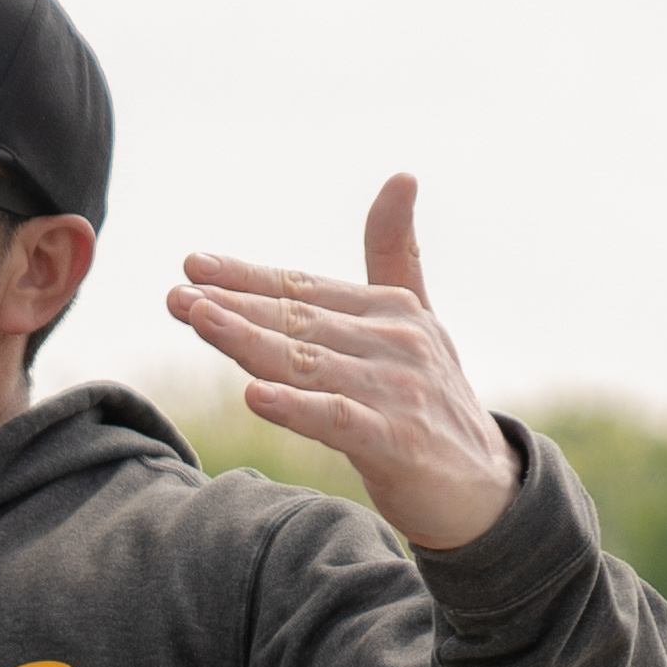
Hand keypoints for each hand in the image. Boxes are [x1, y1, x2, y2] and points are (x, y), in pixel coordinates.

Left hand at [167, 176, 518, 552]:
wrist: (488, 491)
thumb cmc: (436, 404)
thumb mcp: (418, 322)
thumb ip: (396, 256)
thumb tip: (400, 176)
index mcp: (391, 310)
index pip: (305, 288)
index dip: (248, 276)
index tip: (194, 265)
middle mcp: (395, 342)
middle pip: (298, 320)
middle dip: (234, 305)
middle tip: (178, 295)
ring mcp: (397, 391)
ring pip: (307, 362)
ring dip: (250, 340)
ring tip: (201, 320)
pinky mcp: (398, 442)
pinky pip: (337, 420)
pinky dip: (296, 407)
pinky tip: (255, 395)